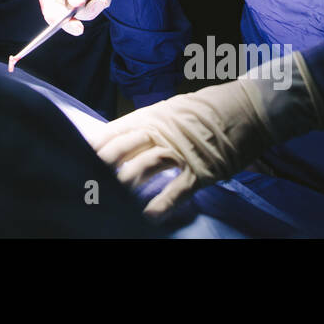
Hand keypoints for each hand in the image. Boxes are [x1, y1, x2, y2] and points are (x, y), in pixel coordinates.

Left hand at [91, 52, 323, 216]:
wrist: (251, 106)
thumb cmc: (212, 109)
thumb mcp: (174, 110)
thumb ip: (150, 125)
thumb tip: (125, 140)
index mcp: (152, 115)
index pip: (112, 132)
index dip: (92, 147)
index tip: (71, 156)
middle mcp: (160, 131)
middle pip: (120, 151)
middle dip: (99, 168)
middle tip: (82, 184)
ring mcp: (180, 150)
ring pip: (141, 169)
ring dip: (122, 187)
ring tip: (105, 202)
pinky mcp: (201, 169)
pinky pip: (175, 190)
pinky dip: (160, 205)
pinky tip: (146, 217)